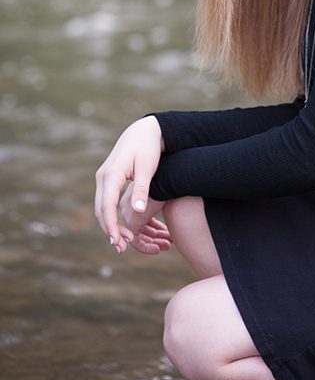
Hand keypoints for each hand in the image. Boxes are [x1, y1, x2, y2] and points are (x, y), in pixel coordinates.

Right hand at [95, 116, 163, 253]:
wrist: (144, 130)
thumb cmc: (148, 148)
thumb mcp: (147, 168)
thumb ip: (141, 189)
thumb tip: (136, 212)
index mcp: (112, 174)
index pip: (107, 206)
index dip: (112, 226)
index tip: (119, 242)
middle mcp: (103, 176)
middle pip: (101, 209)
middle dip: (109, 230)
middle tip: (121, 248)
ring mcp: (104, 177)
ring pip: (101, 207)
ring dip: (109, 225)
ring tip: (122, 242)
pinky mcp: (109, 179)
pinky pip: (106, 201)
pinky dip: (111, 216)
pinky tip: (121, 227)